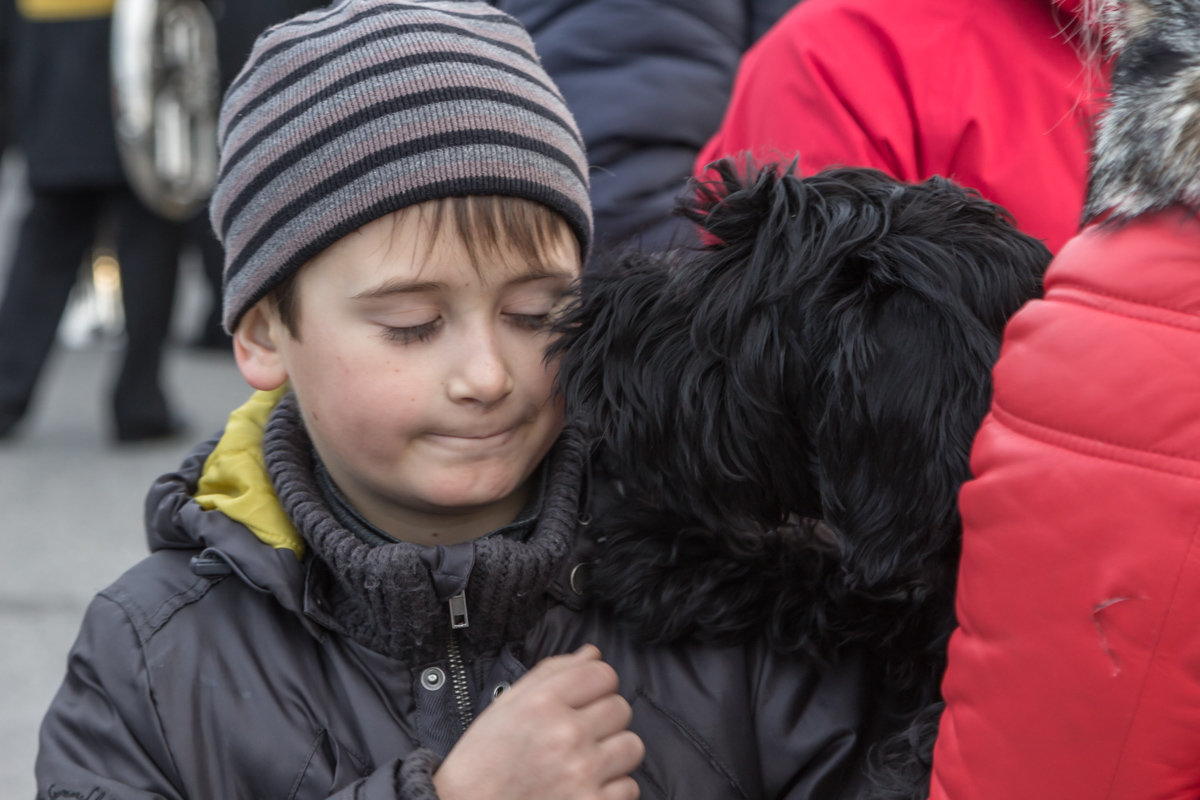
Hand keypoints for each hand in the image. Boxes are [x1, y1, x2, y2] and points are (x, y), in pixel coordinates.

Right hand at [433, 644, 643, 799]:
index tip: (584, 700)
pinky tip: (585, 788)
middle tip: (578, 735)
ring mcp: (582, 773)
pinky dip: (612, 789)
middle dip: (604, 720)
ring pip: (632, 746)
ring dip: (613, 754)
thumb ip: (552, 672)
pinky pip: (630, 787)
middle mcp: (566, 734)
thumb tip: (593, 653)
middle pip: (621, 708)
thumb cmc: (486, 758)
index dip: (596, 686)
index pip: (604, 674)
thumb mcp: (508, 704)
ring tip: (584, 761)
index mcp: (543, 702)